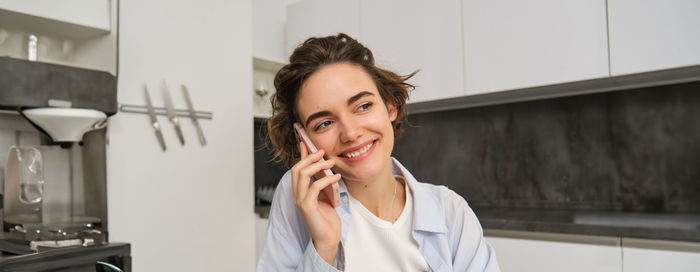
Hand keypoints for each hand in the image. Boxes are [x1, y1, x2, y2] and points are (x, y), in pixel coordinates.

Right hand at [291, 142, 341, 264]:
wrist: (328, 238)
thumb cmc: (328, 218)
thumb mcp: (325, 195)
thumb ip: (322, 182)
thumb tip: (325, 168)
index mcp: (299, 192)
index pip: (296, 168)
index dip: (301, 155)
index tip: (307, 142)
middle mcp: (296, 195)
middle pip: (297, 169)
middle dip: (309, 157)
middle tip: (323, 152)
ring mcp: (300, 201)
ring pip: (302, 175)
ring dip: (318, 166)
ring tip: (331, 162)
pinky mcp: (307, 207)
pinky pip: (314, 187)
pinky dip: (326, 179)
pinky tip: (336, 177)